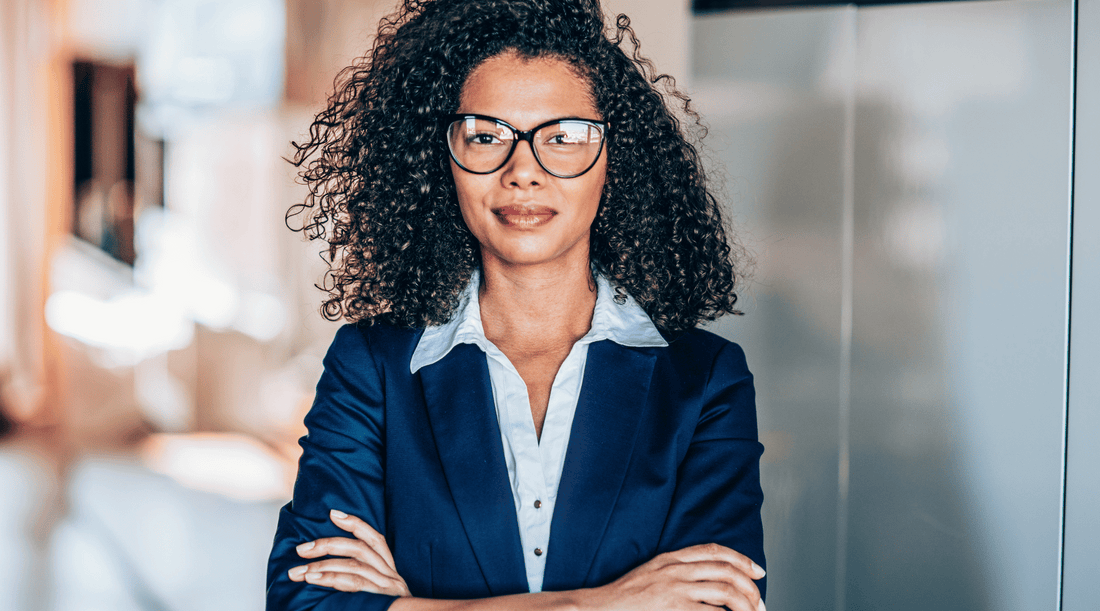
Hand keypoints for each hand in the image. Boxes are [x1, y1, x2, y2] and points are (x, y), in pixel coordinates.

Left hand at [288, 509, 411, 596]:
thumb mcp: (378, 598)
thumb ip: (360, 582)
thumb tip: (326, 571)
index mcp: (390, 572)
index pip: (375, 539)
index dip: (355, 524)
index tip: (333, 514)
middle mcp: (391, 576)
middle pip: (360, 549)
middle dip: (328, 544)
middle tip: (302, 549)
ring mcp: (387, 588)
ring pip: (354, 564)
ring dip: (322, 564)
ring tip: (299, 571)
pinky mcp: (380, 599)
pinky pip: (354, 584)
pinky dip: (331, 578)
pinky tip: (313, 579)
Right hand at [582, 543, 764, 610]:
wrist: (602, 608)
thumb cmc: (626, 596)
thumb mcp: (652, 572)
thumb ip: (677, 569)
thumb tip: (706, 578)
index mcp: (671, 558)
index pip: (715, 550)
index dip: (741, 559)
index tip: (758, 571)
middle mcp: (676, 570)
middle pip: (726, 571)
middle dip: (750, 587)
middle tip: (759, 603)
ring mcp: (676, 590)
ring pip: (726, 592)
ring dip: (746, 606)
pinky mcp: (675, 609)